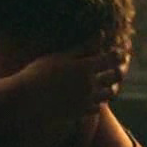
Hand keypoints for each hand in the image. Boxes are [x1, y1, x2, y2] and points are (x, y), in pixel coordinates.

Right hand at [0, 44, 128, 126]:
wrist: (25, 99)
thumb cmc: (39, 73)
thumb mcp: (60, 56)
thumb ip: (82, 47)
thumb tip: (101, 34)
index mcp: (85, 67)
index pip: (112, 59)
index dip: (119, 54)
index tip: (120, 51)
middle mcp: (89, 84)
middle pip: (115, 77)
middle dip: (120, 70)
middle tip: (120, 66)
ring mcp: (86, 100)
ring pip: (109, 94)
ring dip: (111, 87)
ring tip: (108, 82)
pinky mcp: (79, 112)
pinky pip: (97, 107)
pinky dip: (99, 101)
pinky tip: (94, 96)